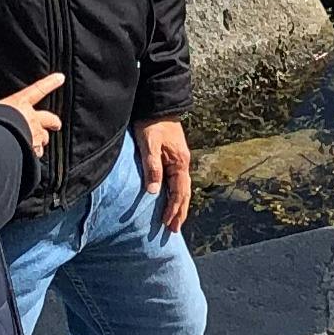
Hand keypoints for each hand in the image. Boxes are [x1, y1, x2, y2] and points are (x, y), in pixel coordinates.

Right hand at [0, 72, 64, 161]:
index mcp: (20, 104)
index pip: (37, 90)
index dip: (50, 83)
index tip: (60, 77)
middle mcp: (32, 118)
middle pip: (49, 119)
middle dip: (53, 122)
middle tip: (57, 124)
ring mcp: (35, 136)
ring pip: (43, 139)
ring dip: (41, 142)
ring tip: (37, 146)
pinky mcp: (34, 152)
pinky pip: (36, 155)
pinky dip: (33, 157)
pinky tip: (28, 159)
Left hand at [135, 117, 191, 233]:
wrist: (157, 104)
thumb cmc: (152, 123)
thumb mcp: (149, 145)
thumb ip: (152, 167)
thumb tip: (152, 192)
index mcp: (179, 162)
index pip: (178, 192)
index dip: (173, 209)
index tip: (166, 224)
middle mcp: (182, 163)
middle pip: (184, 193)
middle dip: (180, 212)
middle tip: (174, 230)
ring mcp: (179, 160)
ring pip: (182, 188)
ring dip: (179, 205)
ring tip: (175, 221)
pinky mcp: (173, 157)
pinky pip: (177, 181)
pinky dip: (176, 194)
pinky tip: (171, 199)